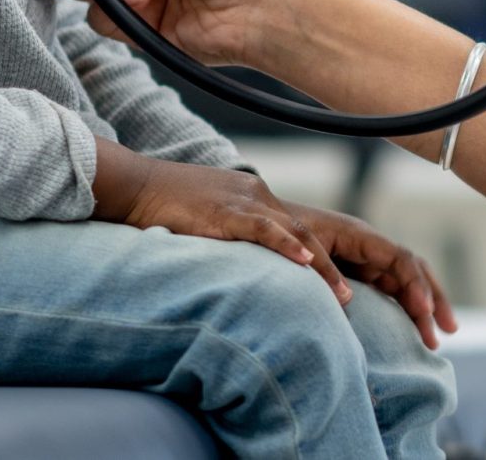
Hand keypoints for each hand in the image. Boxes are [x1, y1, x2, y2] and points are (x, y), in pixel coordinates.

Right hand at [91, 141, 353, 304]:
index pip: (296, 228)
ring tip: (342, 296)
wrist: (134, 185)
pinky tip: (305, 261)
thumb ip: (229, 237)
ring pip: (294, 233)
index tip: (336, 286)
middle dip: (332, 267)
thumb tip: (241, 269)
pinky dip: (287, 246)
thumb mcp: (207, 219)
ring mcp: (241, 202)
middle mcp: (255, 195)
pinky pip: (263, 229)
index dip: (320, 258)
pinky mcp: (224, 212)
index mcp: (252, 197)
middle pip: (305, 232)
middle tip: (351, 300)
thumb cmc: (163, 206)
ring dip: (322, 266)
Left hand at [283, 201, 458, 348]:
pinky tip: (413, 327)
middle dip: (433, 298)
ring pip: (406, 282)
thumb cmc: (285, 232)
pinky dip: (405, 307)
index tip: (424, 311)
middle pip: (413, 270)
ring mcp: (366, 259)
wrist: (268, 223)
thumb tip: (347, 300)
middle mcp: (370, 246)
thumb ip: (326, 271)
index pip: (400, 259)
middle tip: (449, 330)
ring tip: (436, 339)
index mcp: (360, 236)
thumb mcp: (305, 248)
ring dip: (424, 307)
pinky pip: (391, 289)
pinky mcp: (359, 272)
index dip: (415, 284)